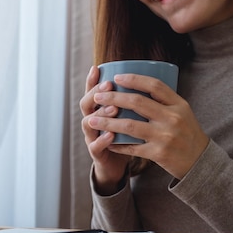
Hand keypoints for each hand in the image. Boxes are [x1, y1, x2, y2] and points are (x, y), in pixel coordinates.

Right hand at [80, 66, 132, 194]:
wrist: (116, 164)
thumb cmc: (124, 136)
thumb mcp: (126, 115)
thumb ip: (131, 100)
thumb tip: (147, 77)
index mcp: (98, 109)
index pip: (91, 91)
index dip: (91, 80)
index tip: (97, 68)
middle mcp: (91, 121)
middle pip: (86, 104)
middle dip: (96, 93)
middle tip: (109, 85)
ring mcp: (92, 137)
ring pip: (89, 123)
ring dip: (101, 114)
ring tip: (113, 109)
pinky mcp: (97, 153)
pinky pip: (96, 146)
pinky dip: (103, 140)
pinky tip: (111, 136)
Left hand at [87, 73, 208, 179]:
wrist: (200, 161)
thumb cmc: (187, 133)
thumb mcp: (182, 112)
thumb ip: (164, 100)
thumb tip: (137, 83)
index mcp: (178, 104)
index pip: (154, 85)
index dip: (133, 79)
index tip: (116, 77)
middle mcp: (172, 118)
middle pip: (137, 103)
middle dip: (113, 98)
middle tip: (97, 96)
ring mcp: (165, 136)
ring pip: (129, 125)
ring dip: (107, 122)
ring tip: (92, 119)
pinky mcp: (158, 153)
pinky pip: (131, 147)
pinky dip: (116, 143)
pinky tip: (105, 140)